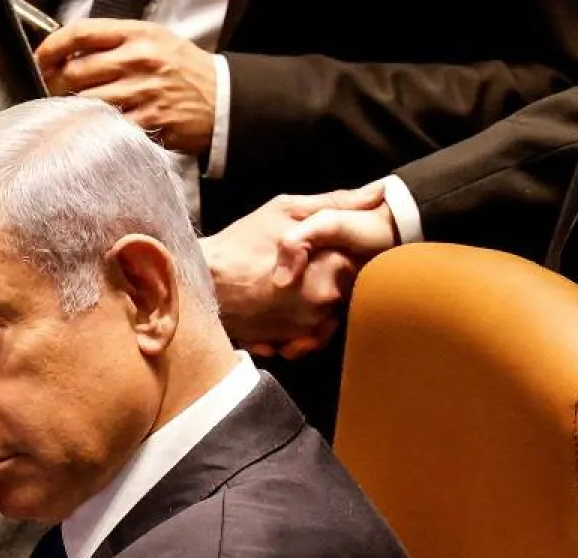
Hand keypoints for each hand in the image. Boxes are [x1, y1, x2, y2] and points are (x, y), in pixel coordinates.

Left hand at [35, 19, 215, 154]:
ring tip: (75, 113)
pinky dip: (95, 129)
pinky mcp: (148, 120)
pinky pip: (108, 126)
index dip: (52, 47)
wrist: (223, 100)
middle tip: (55, 93)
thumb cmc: (184, 71)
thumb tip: (71, 52)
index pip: (80, 33)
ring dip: (74, 110)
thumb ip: (115, 43)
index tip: (41, 59)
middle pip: (75, 71)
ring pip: (86, 102)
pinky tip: (96, 129)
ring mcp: (142, 91)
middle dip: (56, 85)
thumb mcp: (155, 40)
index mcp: (137, 34)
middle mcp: (138, 59)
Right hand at [199, 185, 390, 359]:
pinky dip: (299, 329)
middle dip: (332, 278)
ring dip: (317, 303)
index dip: (348, 251)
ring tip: (290, 285)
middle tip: (307, 263)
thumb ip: (336, 203)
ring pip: (327, 317)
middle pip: (346, 291)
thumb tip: (379, 192)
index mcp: (331, 273)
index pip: (363, 262)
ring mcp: (304, 331)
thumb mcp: (287, 211)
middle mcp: (323, 307)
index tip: (331, 245)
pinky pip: (306, 340)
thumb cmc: (240, 244)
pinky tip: (283, 310)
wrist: (198, 283)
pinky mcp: (285, 346)